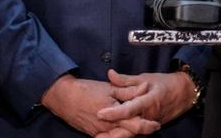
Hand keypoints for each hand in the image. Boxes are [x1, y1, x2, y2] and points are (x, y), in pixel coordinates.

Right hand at [40, 74, 156, 136]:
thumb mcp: (110, 88)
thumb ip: (129, 90)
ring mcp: (99, 132)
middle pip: (129, 135)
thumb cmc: (87, 90)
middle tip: (151, 128)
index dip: (148, 126)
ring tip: (138, 130)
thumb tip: (146, 88)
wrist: (64, 97)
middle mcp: (108, 127)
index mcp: (114, 114)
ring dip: (129, 134)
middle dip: (141, 133)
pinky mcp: (93, 134)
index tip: (156, 124)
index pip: (136, 125)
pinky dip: (117, 135)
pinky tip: (122, 131)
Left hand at [95, 69, 194, 128]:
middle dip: (113, 134)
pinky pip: (135, 133)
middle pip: (129, 128)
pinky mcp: (149, 128)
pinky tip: (111, 136)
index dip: (114, 112)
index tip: (100, 113)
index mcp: (148, 101)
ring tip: (100, 137)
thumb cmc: (165, 84)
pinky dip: (124, 135)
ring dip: (117, 136)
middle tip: (97, 135)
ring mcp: (149, 123)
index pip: (129, 109)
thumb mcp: (145, 78)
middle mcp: (149, 116)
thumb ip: (126, 80)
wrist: (184, 94)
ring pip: (132, 133)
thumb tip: (110, 74)